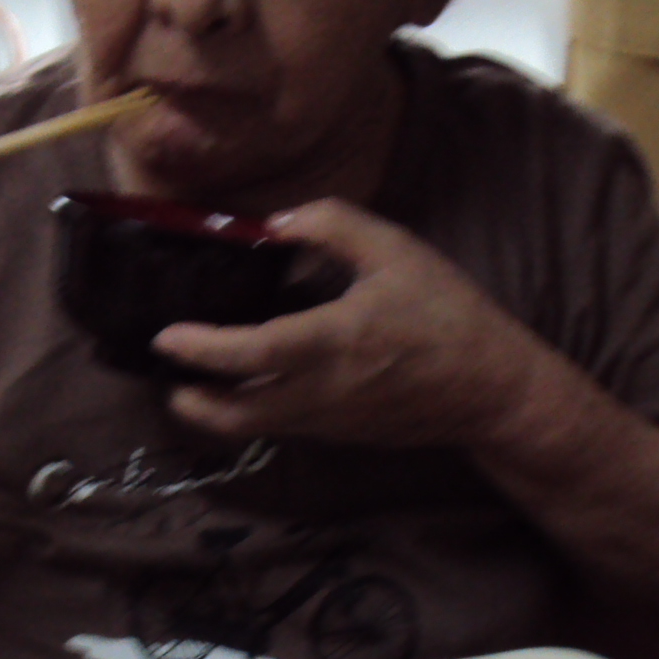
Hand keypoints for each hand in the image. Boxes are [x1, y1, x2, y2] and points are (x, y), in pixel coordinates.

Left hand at [153, 200, 550, 449]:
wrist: (492, 389)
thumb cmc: (448, 315)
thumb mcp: (397, 251)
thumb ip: (332, 226)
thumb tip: (273, 224)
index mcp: (335, 342)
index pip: (251, 353)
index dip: (202, 348)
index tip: (167, 336)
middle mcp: (323, 392)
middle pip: (236, 414)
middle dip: (192, 400)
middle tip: (167, 375)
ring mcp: (330, 421)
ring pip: (256, 427)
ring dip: (217, 410)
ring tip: (194, 384)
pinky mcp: (341, 434)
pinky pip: (284, 425)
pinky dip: (255, 410)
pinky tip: (251, 383)